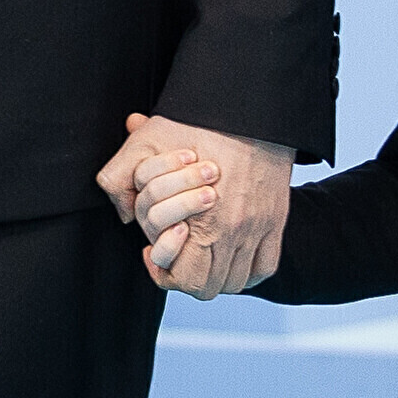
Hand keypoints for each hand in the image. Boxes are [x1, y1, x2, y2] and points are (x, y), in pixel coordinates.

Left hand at [96, 112, 291, 297]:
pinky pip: (265, 267)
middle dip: (187, 279)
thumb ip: (121, 175)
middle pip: (209, 287)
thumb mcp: (149, 141)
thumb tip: (121, 212)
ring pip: (237, 282)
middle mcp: (233, 231)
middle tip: (176, 259)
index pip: (184, 278)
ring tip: (201, 258)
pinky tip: (232, 257)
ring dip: (217, 277)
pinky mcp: (276, 221)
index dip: (164, 274)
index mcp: (203, 219)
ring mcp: (258, 229)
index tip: (152, 254)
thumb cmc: (199, 123)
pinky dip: (249, 271)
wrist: (250, 110)